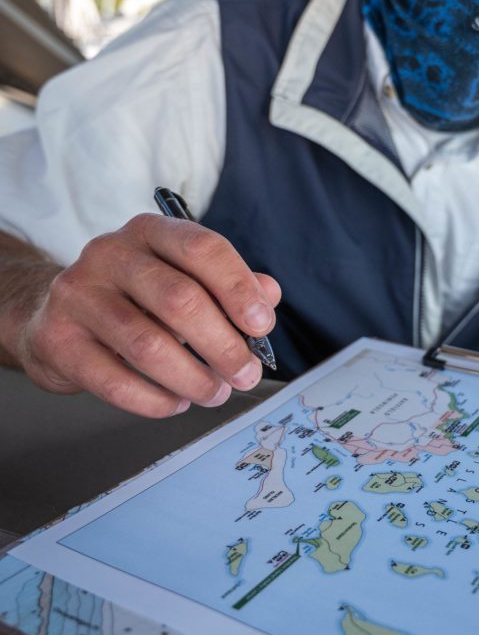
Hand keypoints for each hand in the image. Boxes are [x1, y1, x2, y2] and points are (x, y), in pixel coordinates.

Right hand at [15, 214, 280, 417]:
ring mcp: (78, 294)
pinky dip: (154, 400)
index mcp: (151, 232)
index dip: (239, 289)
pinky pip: (114, 381)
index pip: (203, 249)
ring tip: (215, 393)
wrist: (54, 313)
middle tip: (245, 374)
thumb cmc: (136, 297)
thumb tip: (269, 297)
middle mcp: (111, 254)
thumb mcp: (184, 278)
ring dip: (193, 379)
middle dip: (224, 345)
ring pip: (149, 345)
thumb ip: (230, 286)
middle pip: (180, 300)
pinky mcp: (57, 338)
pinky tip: (175, 402)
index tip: (262, 325)